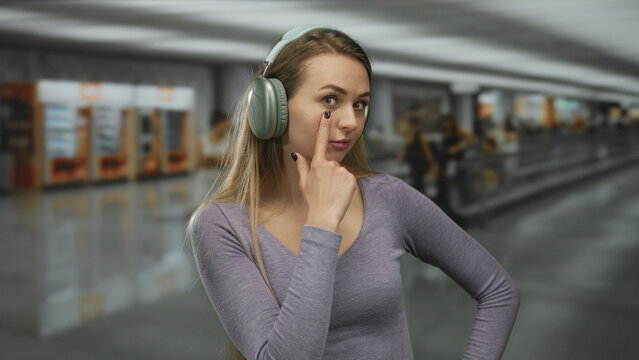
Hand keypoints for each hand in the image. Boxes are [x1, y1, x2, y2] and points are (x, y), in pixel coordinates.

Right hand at [293, 110, 356, 231]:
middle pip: (333, 163)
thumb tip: (296, 154)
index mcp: (317, 164)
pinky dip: (346, 184)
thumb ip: (302, 166)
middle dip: (331, 172)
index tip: (327, 113)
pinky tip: (340, 193)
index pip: (320, 141)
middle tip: (326, 187)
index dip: (323, 126)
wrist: (325, 216)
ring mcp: (342, 171)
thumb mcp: (303, 183)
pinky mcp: (351, 178)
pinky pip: (349, 177)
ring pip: (342, 171)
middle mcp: (330, 165)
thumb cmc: (313, 200)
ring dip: (339, 179)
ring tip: (333, 192)